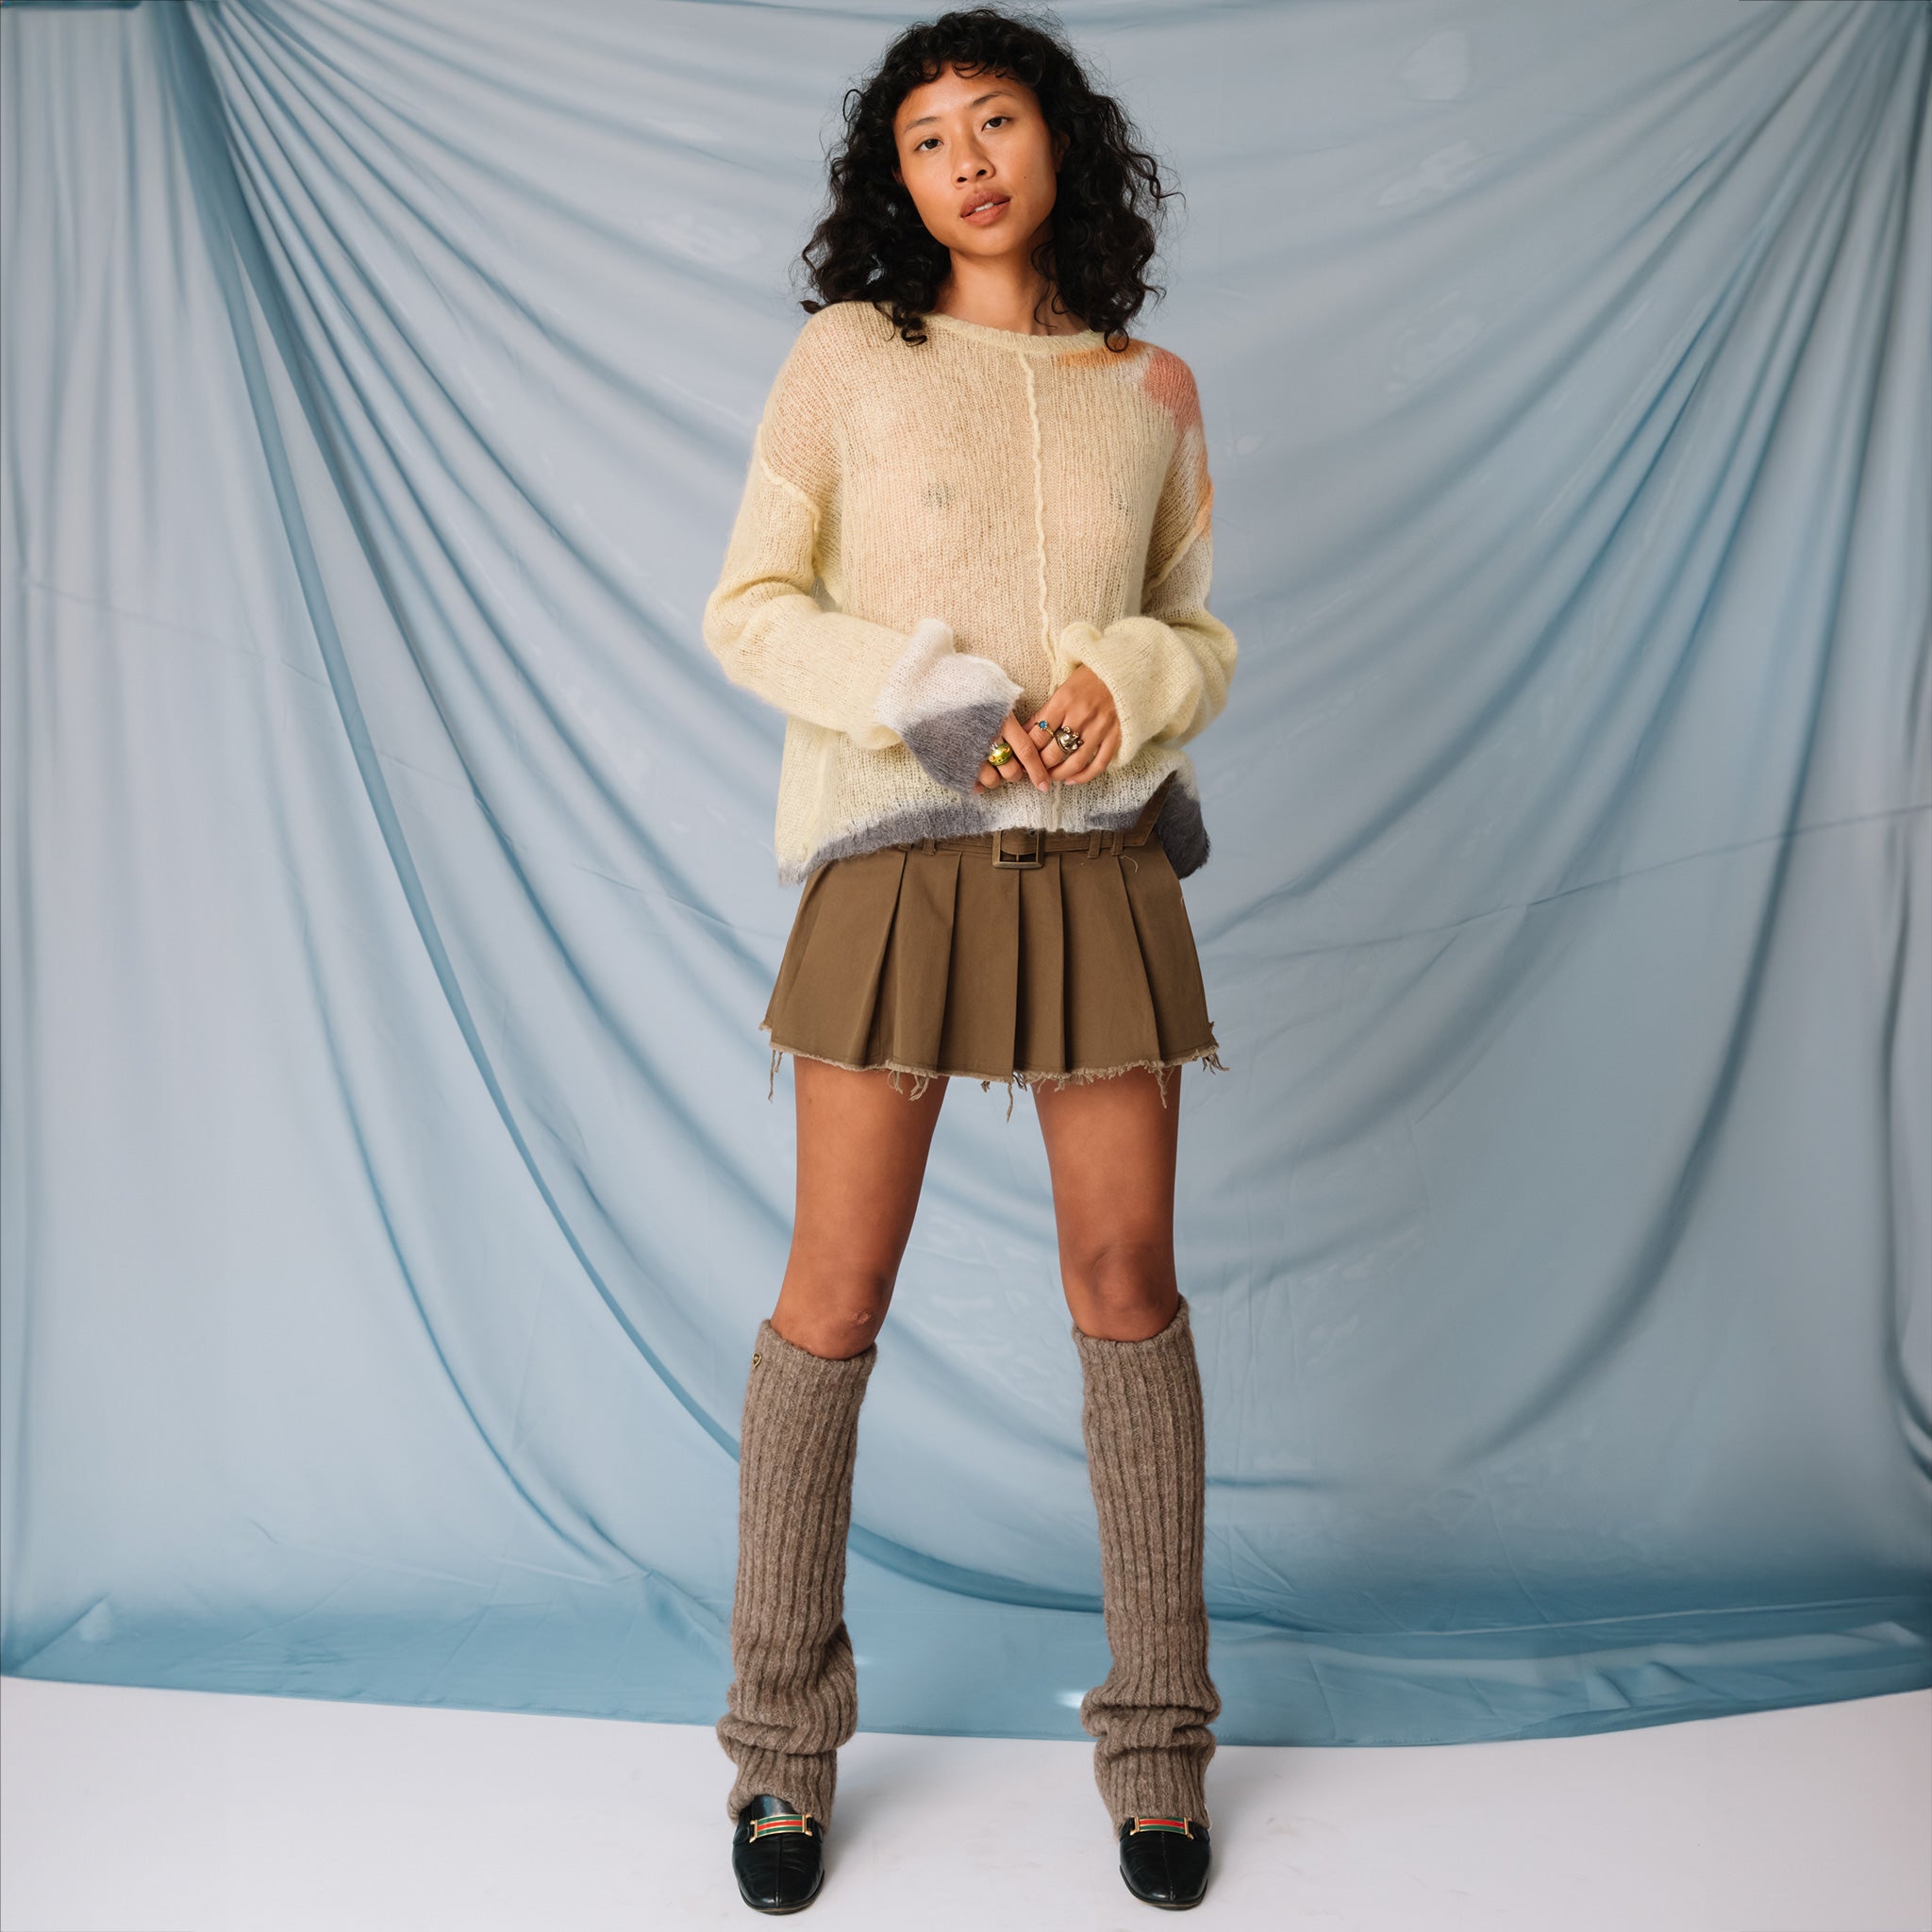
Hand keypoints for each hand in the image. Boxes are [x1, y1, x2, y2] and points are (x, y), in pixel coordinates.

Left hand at [974, 664, 1121, 790]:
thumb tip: (1025, 732)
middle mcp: (1081, 716)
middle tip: (1032, 770)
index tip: (1020, 756)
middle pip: (1053, 752)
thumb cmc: (1089, 678)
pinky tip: (1071, 780)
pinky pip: (1098, 764)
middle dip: (1039, 765)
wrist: (1123, 669)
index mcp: (1064, 701)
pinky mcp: (1115, 736)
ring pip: (1074, 762)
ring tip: (1048, 777)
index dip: (1026, 749)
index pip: (1038, 733)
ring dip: (1058, 774)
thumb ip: (1046, 711)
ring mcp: (1100, 728)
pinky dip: (1083, 776)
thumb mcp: (1063, 688)